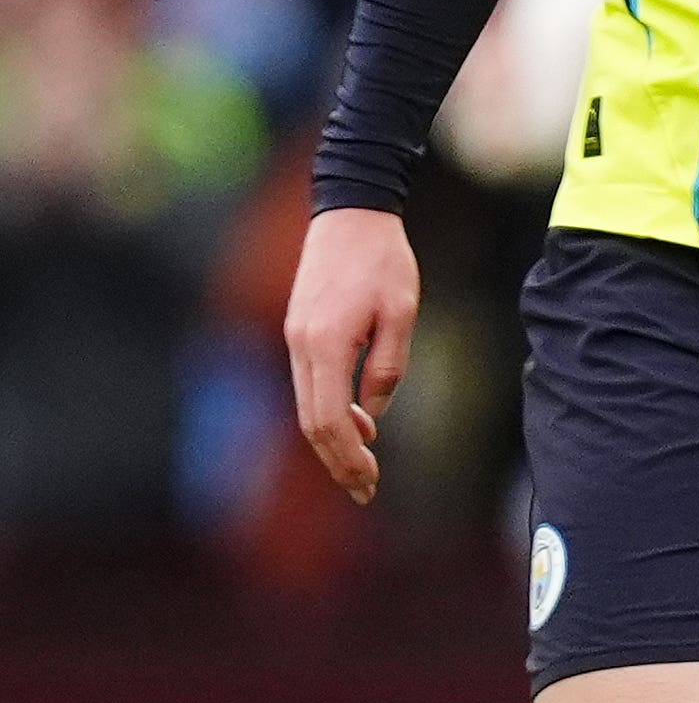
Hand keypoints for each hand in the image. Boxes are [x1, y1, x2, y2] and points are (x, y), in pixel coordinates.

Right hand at [284, 206, 419, 505]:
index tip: (369, 482)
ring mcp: (294, 340)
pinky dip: (329, 411)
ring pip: (307, 407)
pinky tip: (359, 419)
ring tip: (364, 464)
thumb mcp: (401, 313)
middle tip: (365, 489)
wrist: (350, 213)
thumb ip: (387, 366)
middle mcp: (300, 347)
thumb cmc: (384, 261)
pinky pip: (309, 385)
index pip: (331, 420)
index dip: (349, 457)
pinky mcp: (299, 332)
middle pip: (312, 423)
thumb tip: (375, 413)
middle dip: (337, 460)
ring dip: (333, 439)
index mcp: (325, 345)